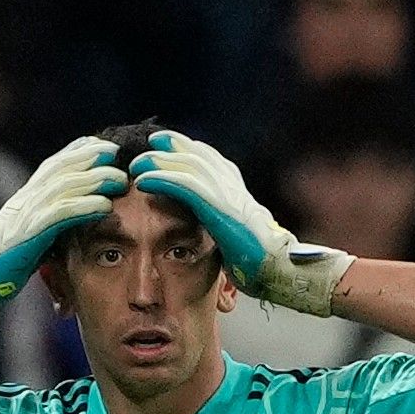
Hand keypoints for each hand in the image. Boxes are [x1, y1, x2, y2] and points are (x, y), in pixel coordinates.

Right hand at [0, 136, 127, 349]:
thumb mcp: (32, 230)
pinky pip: (61, 214)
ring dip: (95, 180)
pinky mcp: (30, 233)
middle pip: (62, 167)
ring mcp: (26, 214)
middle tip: (117, 153)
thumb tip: (81, 208)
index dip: (79, 150)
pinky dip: (84, 207)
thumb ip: (51, 216)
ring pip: (65, 186)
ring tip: (119, 179)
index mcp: (26, 195)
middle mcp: (26, 198)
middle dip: (91, 156)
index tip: (104, 145)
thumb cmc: (9, 259)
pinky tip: (104, 206)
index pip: (54, 163)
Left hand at [128, 130, 354, 316]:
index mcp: (236, 186)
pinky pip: (184, 184)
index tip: (162, 146)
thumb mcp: (236, 229)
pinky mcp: (217, 207)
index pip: (207, 156)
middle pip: (196, 153)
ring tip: (137, 165)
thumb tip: (205, 220)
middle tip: (145, 148)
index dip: (183, 148)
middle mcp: (232, 183)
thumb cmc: (258, 257)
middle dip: (169, 147)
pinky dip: (161, 179)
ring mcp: (226, 192)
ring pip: (187, 164)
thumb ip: (220, 217)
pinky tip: (143, 181)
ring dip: (158, 162)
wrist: (277, 266)